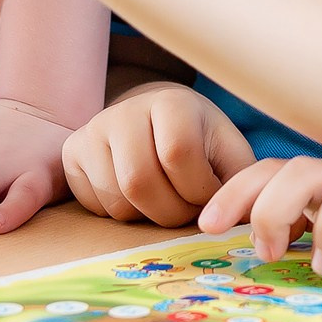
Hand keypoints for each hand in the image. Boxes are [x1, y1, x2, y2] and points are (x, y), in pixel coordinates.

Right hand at [64, 84, 255, 226]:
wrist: (154, 116)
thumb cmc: (199, 139)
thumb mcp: (228, 150)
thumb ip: (241, 180)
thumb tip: (249, 220)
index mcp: (170, 101)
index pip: (178, 154)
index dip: (198, 189)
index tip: (209, 192)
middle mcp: (125, 110)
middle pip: (140, 182)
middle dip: (172, 211)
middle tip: (186, 206)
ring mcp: (93, 129)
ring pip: (117, 200)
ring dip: (148, 216)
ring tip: (165, 199)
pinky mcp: (72, 151)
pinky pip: (95, 206)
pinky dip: (123, 214)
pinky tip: (137, 196)